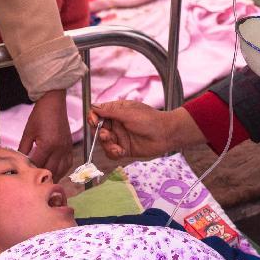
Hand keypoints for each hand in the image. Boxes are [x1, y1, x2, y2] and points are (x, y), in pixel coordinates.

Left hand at [19, 89, 72, 180]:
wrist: (54, 102)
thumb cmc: (40, 114)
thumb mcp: (28, 132)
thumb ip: (23, 149)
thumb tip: (18, 162)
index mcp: (48, 144)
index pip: (37, 165)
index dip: (29, 172)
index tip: (22, 177)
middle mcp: (60, 148)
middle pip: (50, 171)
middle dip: (41, 177)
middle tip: (32, 183)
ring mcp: (66, 148)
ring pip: (61, 170)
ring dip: (52, 176)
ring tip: (43, 181)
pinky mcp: (69, 146)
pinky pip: (68, 164)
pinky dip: (61, 170)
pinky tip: (55, 172)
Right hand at [90, 100, 204, 160]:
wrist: (166, 135)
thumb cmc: (150, 119)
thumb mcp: (128, 113)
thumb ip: (110, 111)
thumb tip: (94, 107)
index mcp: (116, 111)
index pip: (97, 113)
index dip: (93, 117)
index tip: (94, 122)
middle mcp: (116, 123)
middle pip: (98, 129)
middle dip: (100, 134)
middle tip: (107, 135)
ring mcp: (120, 136)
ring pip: (103, 142)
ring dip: (107, 145)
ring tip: (116, 146)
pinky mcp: (124, 148)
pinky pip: (111, 153)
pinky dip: (113, 153)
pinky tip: (121, 151)